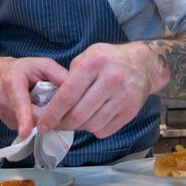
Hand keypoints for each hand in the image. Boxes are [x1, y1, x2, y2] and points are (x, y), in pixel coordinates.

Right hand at [0, 56, 68, 136]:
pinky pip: (28, 127)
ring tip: (41, 102)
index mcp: (13, 83)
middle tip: (58, 106)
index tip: (25, 132)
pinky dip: (37, 120)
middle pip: (30, 118)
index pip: (19, 103)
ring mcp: (4, 114)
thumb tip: (77, 91)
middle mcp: (4, 100)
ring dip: (43, 117)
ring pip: (31, 124)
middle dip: (48, 116)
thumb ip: (59, 75)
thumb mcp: (43, 65)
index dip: (24, 117)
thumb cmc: (25, 70)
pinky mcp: (8, 123)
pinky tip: (36, 108)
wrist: (1, 76)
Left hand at [36, 42, 166, 137]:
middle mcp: (111, 79)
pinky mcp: (131, 111)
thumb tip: (52, 104)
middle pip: (79, 115)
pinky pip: (105, 130)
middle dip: (62, 124)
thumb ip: (70, 77)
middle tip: (56, 125)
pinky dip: (94, 129)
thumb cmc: (109, 60)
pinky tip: (92, 119)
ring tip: (74, 120)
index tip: (41, 124)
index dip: (51, 113)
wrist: (143, 64)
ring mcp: (123, 96)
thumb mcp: (87, 56)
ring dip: (78, 127)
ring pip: (91, 125)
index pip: (67, 95)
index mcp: (95, 63)